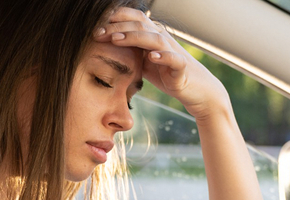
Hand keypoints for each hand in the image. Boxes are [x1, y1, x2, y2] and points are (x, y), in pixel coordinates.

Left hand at [94, 8, 228, 119]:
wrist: (196, 90)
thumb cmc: (167, 74)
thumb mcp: (143, 61)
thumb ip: (129, 52)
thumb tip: (104, 47)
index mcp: (152, 36)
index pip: (133, 19)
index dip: (114, 19)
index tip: (94, 28)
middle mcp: (163, 39)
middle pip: (140, 25)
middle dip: (117, 28)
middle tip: (97, 34)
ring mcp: (173, 52)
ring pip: (154, 38)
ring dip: (134, 37)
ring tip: (116, 40)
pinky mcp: (182, 68)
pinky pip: (174, 59)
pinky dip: (163, 57)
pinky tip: (152, 57)